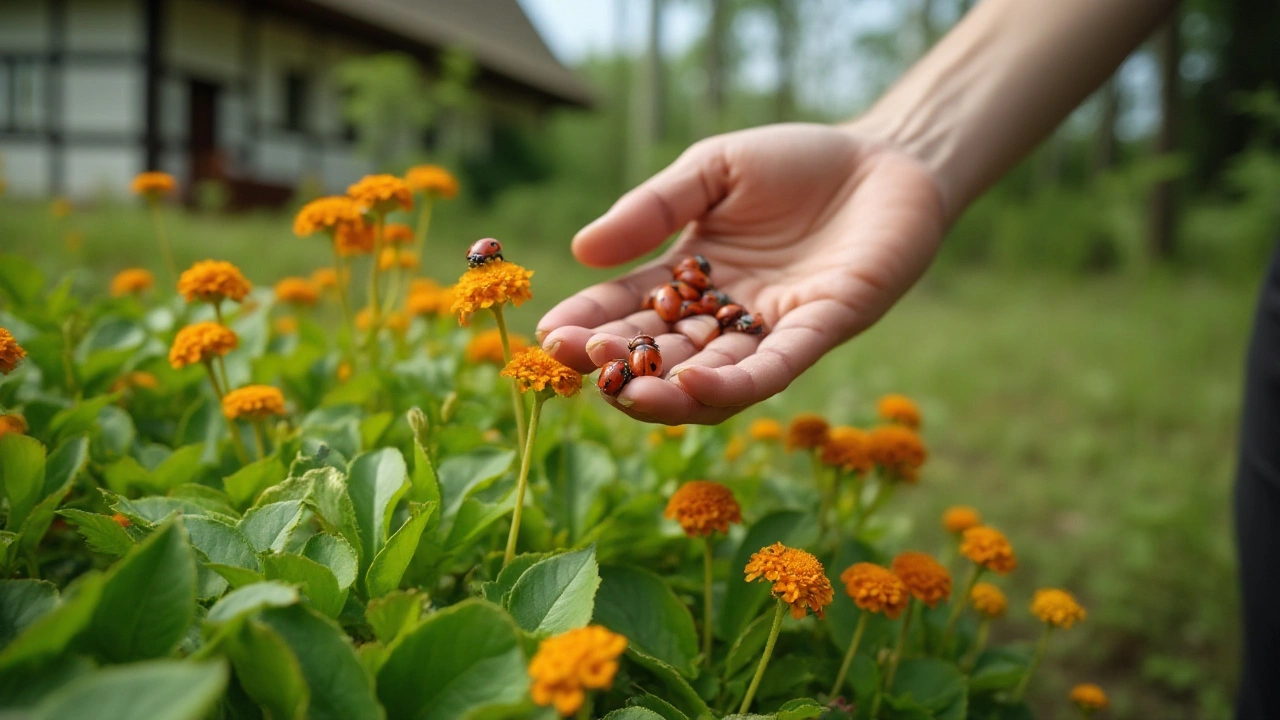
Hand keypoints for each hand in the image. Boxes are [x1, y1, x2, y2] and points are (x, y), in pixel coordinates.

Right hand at [538, 123, 946, 423]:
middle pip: (664, 352)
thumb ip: (654, 208)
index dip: (591, 322)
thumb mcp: (712, 170)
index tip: (549, 335)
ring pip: (713, 377)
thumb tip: (582, 250)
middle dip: (618, 362)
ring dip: (668, 391)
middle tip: (573, 364)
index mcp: (693, 276)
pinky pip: (773, 369)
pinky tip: (694, 388)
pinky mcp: (822, 330)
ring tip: (625, 393)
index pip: (631, 307)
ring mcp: (772, 329)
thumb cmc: (797, 162)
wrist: (885, 156)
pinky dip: (734, 385)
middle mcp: (727, 314)